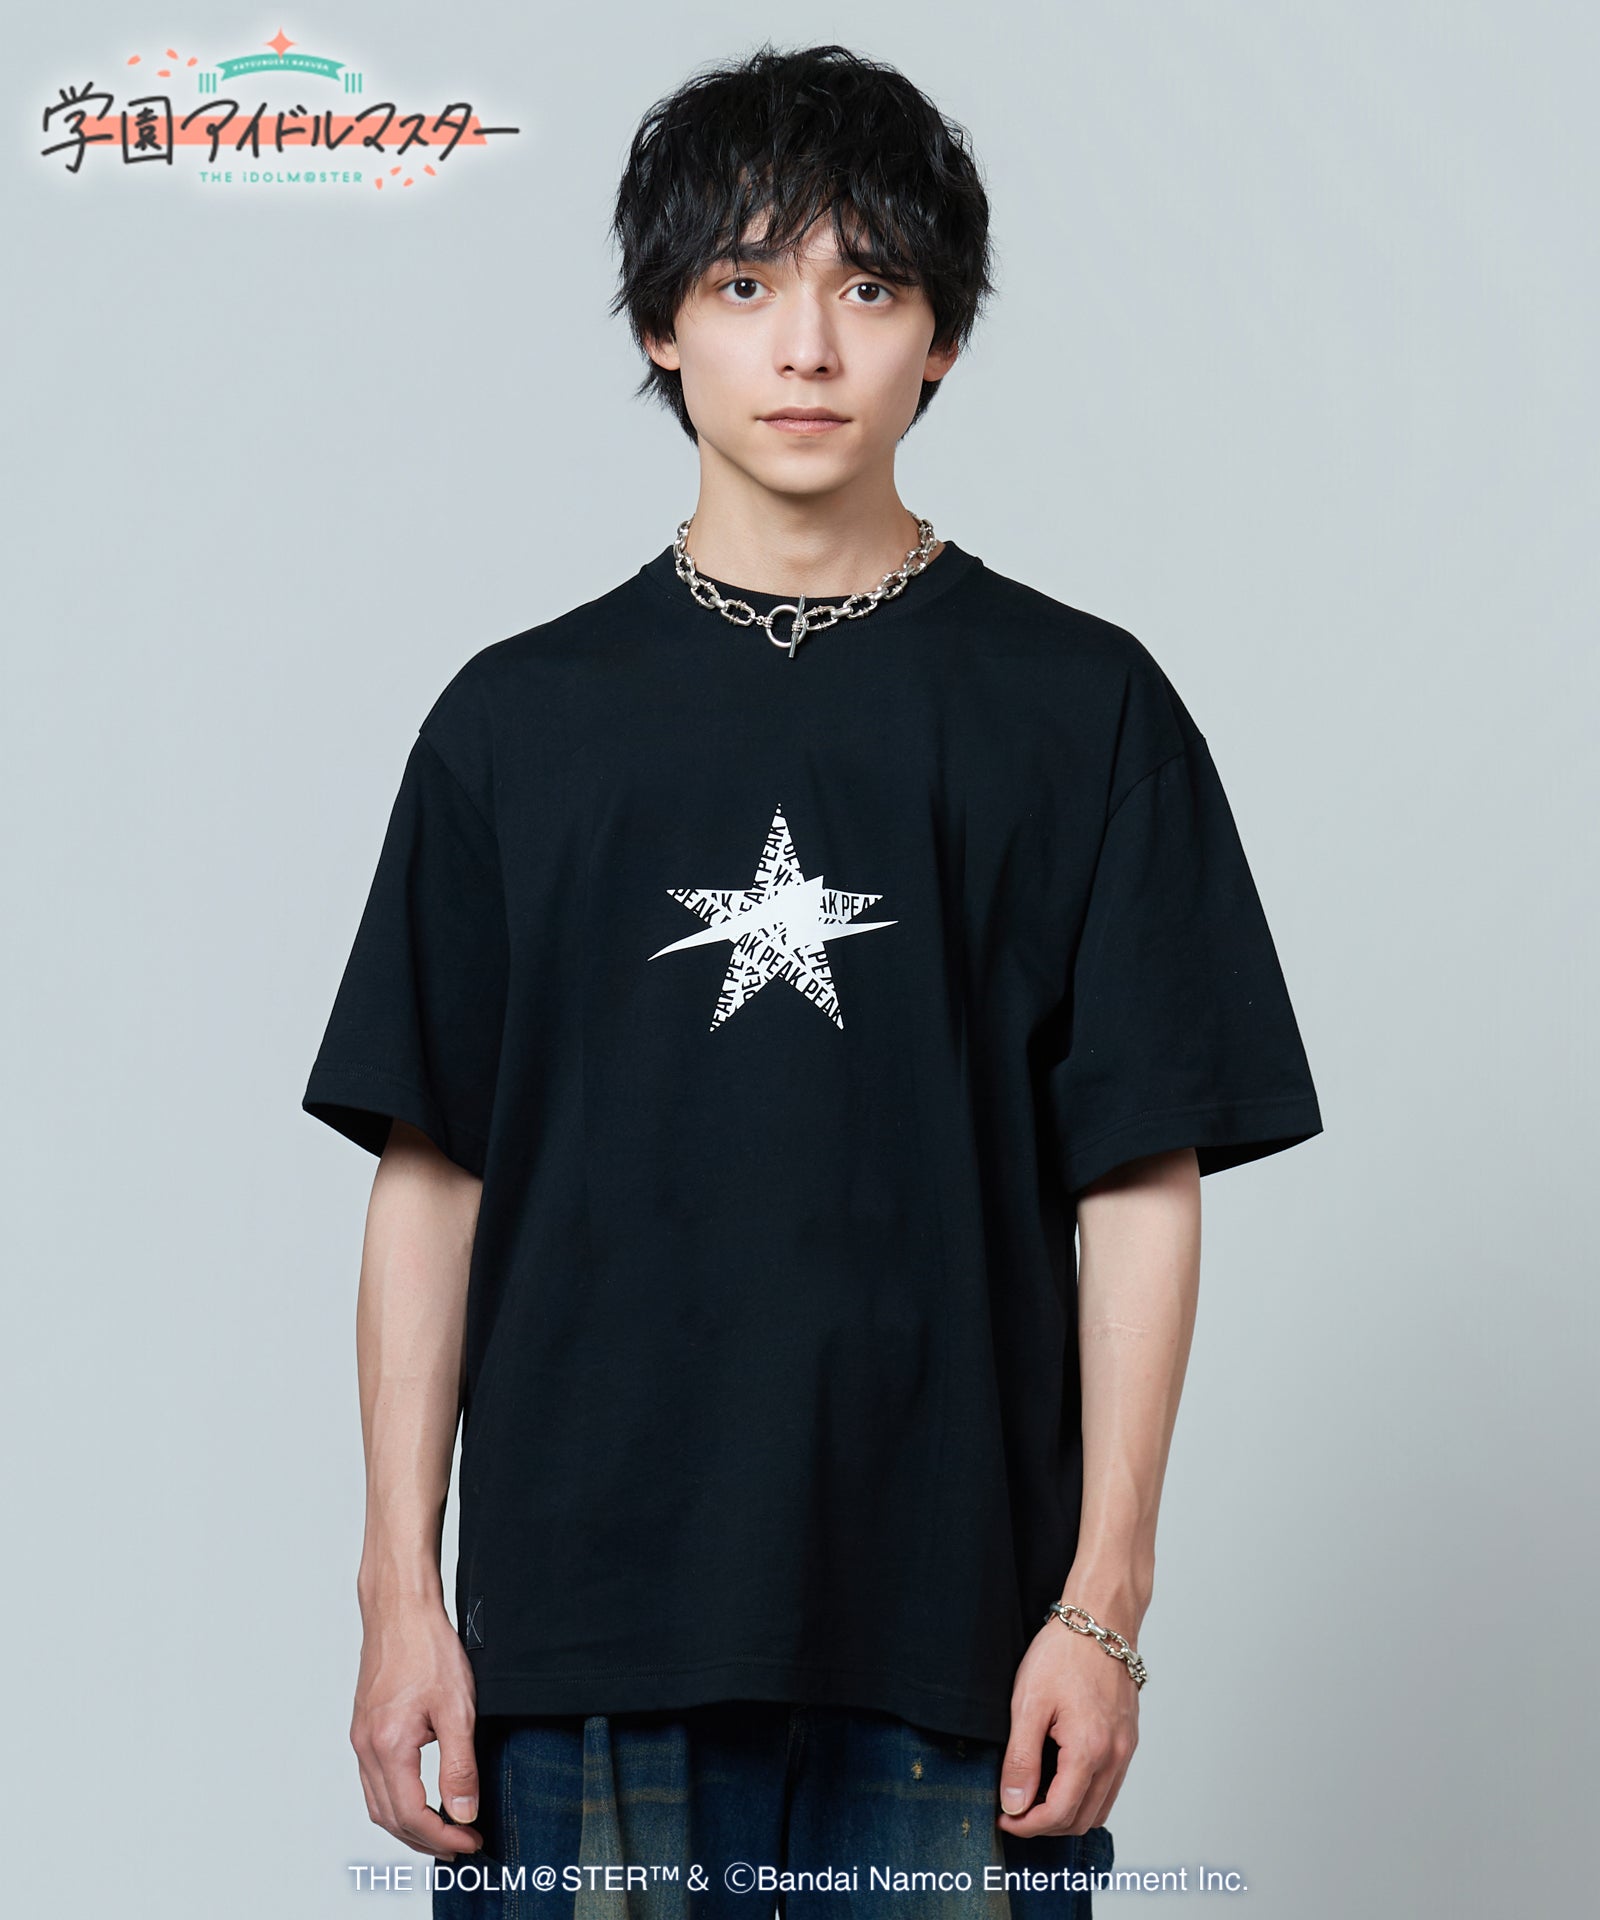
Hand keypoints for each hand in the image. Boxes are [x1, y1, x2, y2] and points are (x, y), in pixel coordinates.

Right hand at [350, 1593, 483, 1860]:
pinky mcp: (364, 1728)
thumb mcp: (458, 1709)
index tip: (470, 1842)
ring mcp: (361, 1738)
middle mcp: (366, 1747)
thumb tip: (463, 1813)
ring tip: (443, 1829)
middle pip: (390, 1817)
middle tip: (460, 1844)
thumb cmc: (427, 1647)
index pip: (412, 1815)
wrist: (400, 1609)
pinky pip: (373, 1781)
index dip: (442, 1836)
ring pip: (378, 1803)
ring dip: (409, 1825)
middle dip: (425, 1839)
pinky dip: (396, 1802)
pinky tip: (418, 1799)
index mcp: (388, 1746)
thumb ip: (460, 1767)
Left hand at [997, 1615, 1138, 1837]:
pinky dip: (1087, 1796)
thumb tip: (1014, 1803)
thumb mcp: (1028, 1703)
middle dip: (1046, 1824)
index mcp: (1089, 1750)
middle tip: (1016, 1810)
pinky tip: (1062, 1779)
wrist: (1100, 1621)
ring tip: (1036, 1798)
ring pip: (1100, 1808)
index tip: (1005, 1817)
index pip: (1058, 1813)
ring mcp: (1126, 1749)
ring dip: (1068, 1814)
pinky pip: (1111, 1786)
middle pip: (1082, 1819)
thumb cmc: (1063, 1653)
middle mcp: (1115, 1756)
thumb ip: (1022, 1759)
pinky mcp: (1129, 1740)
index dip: (1027, 1824)